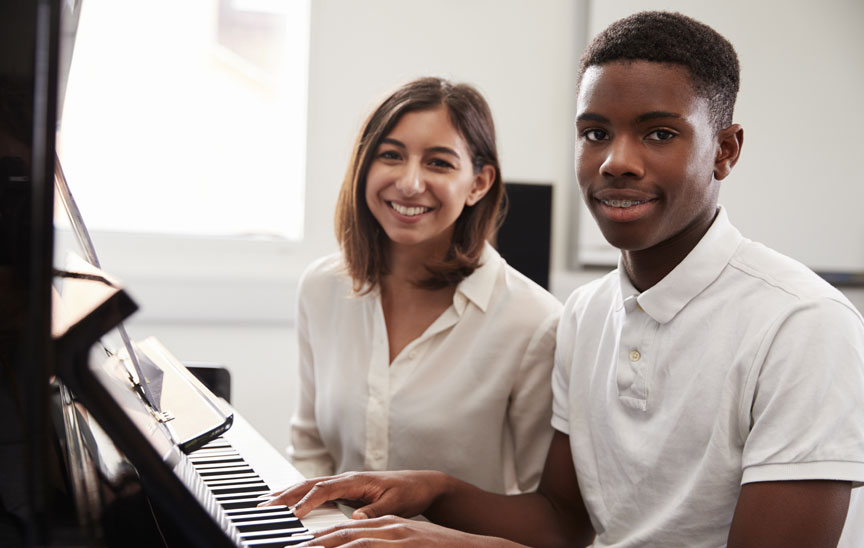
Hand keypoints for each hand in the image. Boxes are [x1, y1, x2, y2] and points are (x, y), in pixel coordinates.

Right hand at [260, 470, 448, 519]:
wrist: (421, 484)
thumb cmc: (409, 492)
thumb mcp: (395, 504)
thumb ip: (374, 510)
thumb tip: (355, 518)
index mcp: (356, 480)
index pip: (325, 489)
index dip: (307, 501)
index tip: (292, 514)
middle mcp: (347, 479)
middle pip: (310, 484)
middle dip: (286, 494)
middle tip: (263, 505)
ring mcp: (344, 483)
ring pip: (310, 486)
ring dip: (287, 493)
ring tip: (265, 501)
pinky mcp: (345, 490)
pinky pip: (317, 492)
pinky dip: (299, 496)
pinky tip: (287, 503)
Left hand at [294, 515, 519, 546]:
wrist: (473, 546)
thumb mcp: (405, 543)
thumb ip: (380, 543)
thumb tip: (355, 542)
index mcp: (385, 525)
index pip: (344, 527)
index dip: (318, 535)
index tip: (295, 543)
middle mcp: (388, 526)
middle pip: (342, 529)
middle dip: (312, 538)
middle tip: (289, 545)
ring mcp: (397, 535)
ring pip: (352, 537)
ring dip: (325, 544)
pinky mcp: (405, 543)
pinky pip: (369, 546)